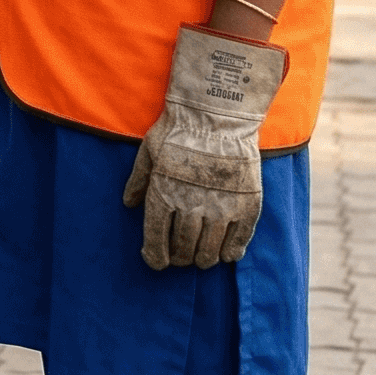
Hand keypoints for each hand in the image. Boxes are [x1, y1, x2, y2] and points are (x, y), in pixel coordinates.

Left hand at [122, 24, 287, 270]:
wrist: (218, 112)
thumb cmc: (179, 129)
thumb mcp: (149, 150)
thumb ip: (139, 180)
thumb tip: (128, 203)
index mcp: (163, 195)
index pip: (156, 240)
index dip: (155, 257)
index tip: (156, 262)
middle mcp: (191, 206)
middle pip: (183, 250)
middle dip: (178, 258)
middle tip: (179, 257)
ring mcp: (221, 207)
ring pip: (209, 251)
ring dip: (202, 259)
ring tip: (200, 257)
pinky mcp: (246, 205)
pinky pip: (238, 241)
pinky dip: (230, 252)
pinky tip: (226, 253)